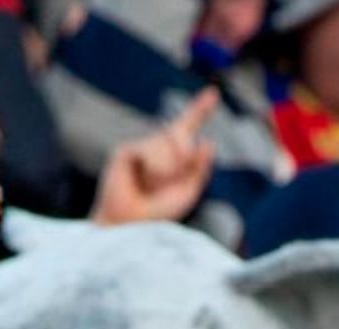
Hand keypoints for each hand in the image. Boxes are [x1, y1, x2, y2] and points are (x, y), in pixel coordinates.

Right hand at [90, 87, 217, 226]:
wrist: (130, 224)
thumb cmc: (157, 212)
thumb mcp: (189, 191)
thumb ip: (199, 167)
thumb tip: (206, 142)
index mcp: (175, 154)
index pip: (189, 126)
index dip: (200, 108)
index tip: (213, 93)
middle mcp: (158, 146)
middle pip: (183, 132)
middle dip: (184, 156)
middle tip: (167, 181)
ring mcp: (141, 147)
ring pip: (169, 141)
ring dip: (168, 169)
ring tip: (152, 185)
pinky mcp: (125, 150)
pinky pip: (151, 149)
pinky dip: (155, 167)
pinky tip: (142, 179)